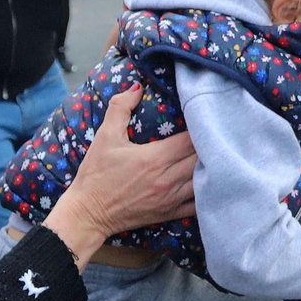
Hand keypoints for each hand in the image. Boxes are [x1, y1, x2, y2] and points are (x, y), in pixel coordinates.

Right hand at [43, 84, 196, 266]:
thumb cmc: (96, 175)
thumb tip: (137, 87)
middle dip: (208, 145)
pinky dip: (207, 192)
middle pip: (203, 158)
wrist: (88, 213)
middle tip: (212, 134)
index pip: (191, 139)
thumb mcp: (105, 137)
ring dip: (211, 167)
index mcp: (154, 158)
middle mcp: (167, 179)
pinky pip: (199, 204)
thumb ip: (120, 108)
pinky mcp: (170, 214)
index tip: (201, 119)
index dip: (200, 128)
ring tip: (213, 155)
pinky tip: (208, 182)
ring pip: (205, 180)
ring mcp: (171, 199)